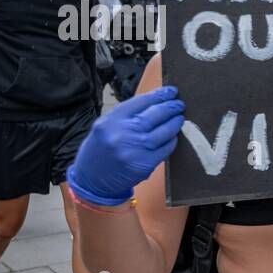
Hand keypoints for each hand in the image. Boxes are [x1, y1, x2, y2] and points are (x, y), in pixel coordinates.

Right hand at [66, 86, 184, 205]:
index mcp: (111, 121)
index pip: (141, 102)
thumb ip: (126, 115)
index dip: (160, 95)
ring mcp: (135, 150)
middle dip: (170, 107)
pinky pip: (165, 149)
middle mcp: (123, 133)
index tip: (170, 91)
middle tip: (179, 104)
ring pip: (163, 132)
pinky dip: (171, 141)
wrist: (92, 180)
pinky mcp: (144, 164)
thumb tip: (154, 103)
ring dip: (174, 123)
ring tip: (179, 117)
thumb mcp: (105, 126)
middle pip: (154, 115)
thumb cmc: (100, 150)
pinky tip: (173, 135)